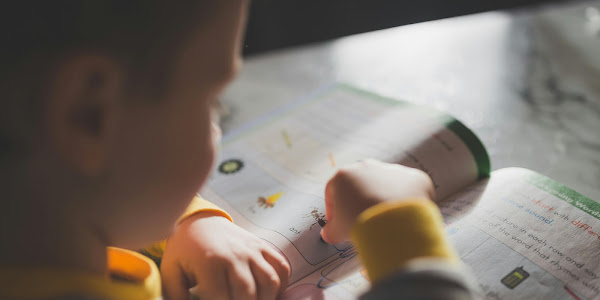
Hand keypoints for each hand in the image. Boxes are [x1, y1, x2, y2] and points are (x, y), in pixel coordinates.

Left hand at [161, 213, 290, 299]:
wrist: (200, 220)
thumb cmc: (184, 249)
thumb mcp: (171, 271)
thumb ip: (176, 295)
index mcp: (210, 262)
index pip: (221, 297)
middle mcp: (235, 254)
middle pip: (248, 293)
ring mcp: (251, 249)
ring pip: (270, 281)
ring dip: (266, 299)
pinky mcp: (262, 246)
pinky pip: (281, 266)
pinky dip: (282, 283)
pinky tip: (271, 294)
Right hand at [321, 159, 434, 243]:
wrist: (394, 223)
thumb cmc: (361, 223)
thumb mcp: (338, 231)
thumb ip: (331, 231)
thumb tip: (329, 234)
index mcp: (344, 175)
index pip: (334, 190)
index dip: (334, 208)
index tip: (338, 222)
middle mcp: (368, 166)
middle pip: (360, 185)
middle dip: (360, 201)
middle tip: (362, 221)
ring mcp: (392, 170)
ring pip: (386, 185)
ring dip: (384, 199)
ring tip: (385, 221)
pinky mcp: (413, 177)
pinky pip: (408, 189)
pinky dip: (406, 202)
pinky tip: (403, 217)